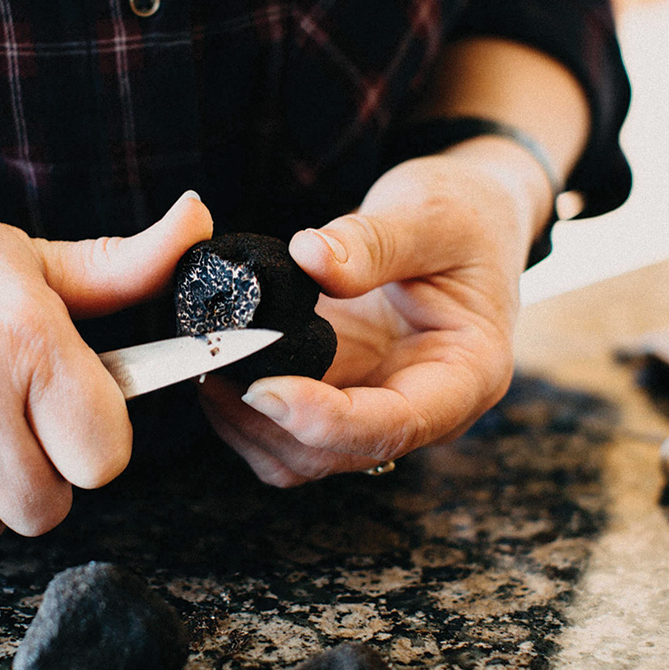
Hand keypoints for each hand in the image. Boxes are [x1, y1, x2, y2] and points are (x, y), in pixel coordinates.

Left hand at [197, 147, 541, 485]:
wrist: (462, 221)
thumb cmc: (464, 218)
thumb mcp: (430, 214)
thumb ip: (374, 241)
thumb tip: (310, 259)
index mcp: (464, 376)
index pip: (394, 425)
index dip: (324, 419)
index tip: (263, 390)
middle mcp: (418, 408)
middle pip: (335, 454)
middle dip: (265, 420)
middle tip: (210, 360)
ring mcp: (371, 405)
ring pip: (297, 455)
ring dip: (243, 421)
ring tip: (204, 358)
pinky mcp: (335, 392)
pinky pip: (279, 429)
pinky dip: (239, 407)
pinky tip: (217, 360)